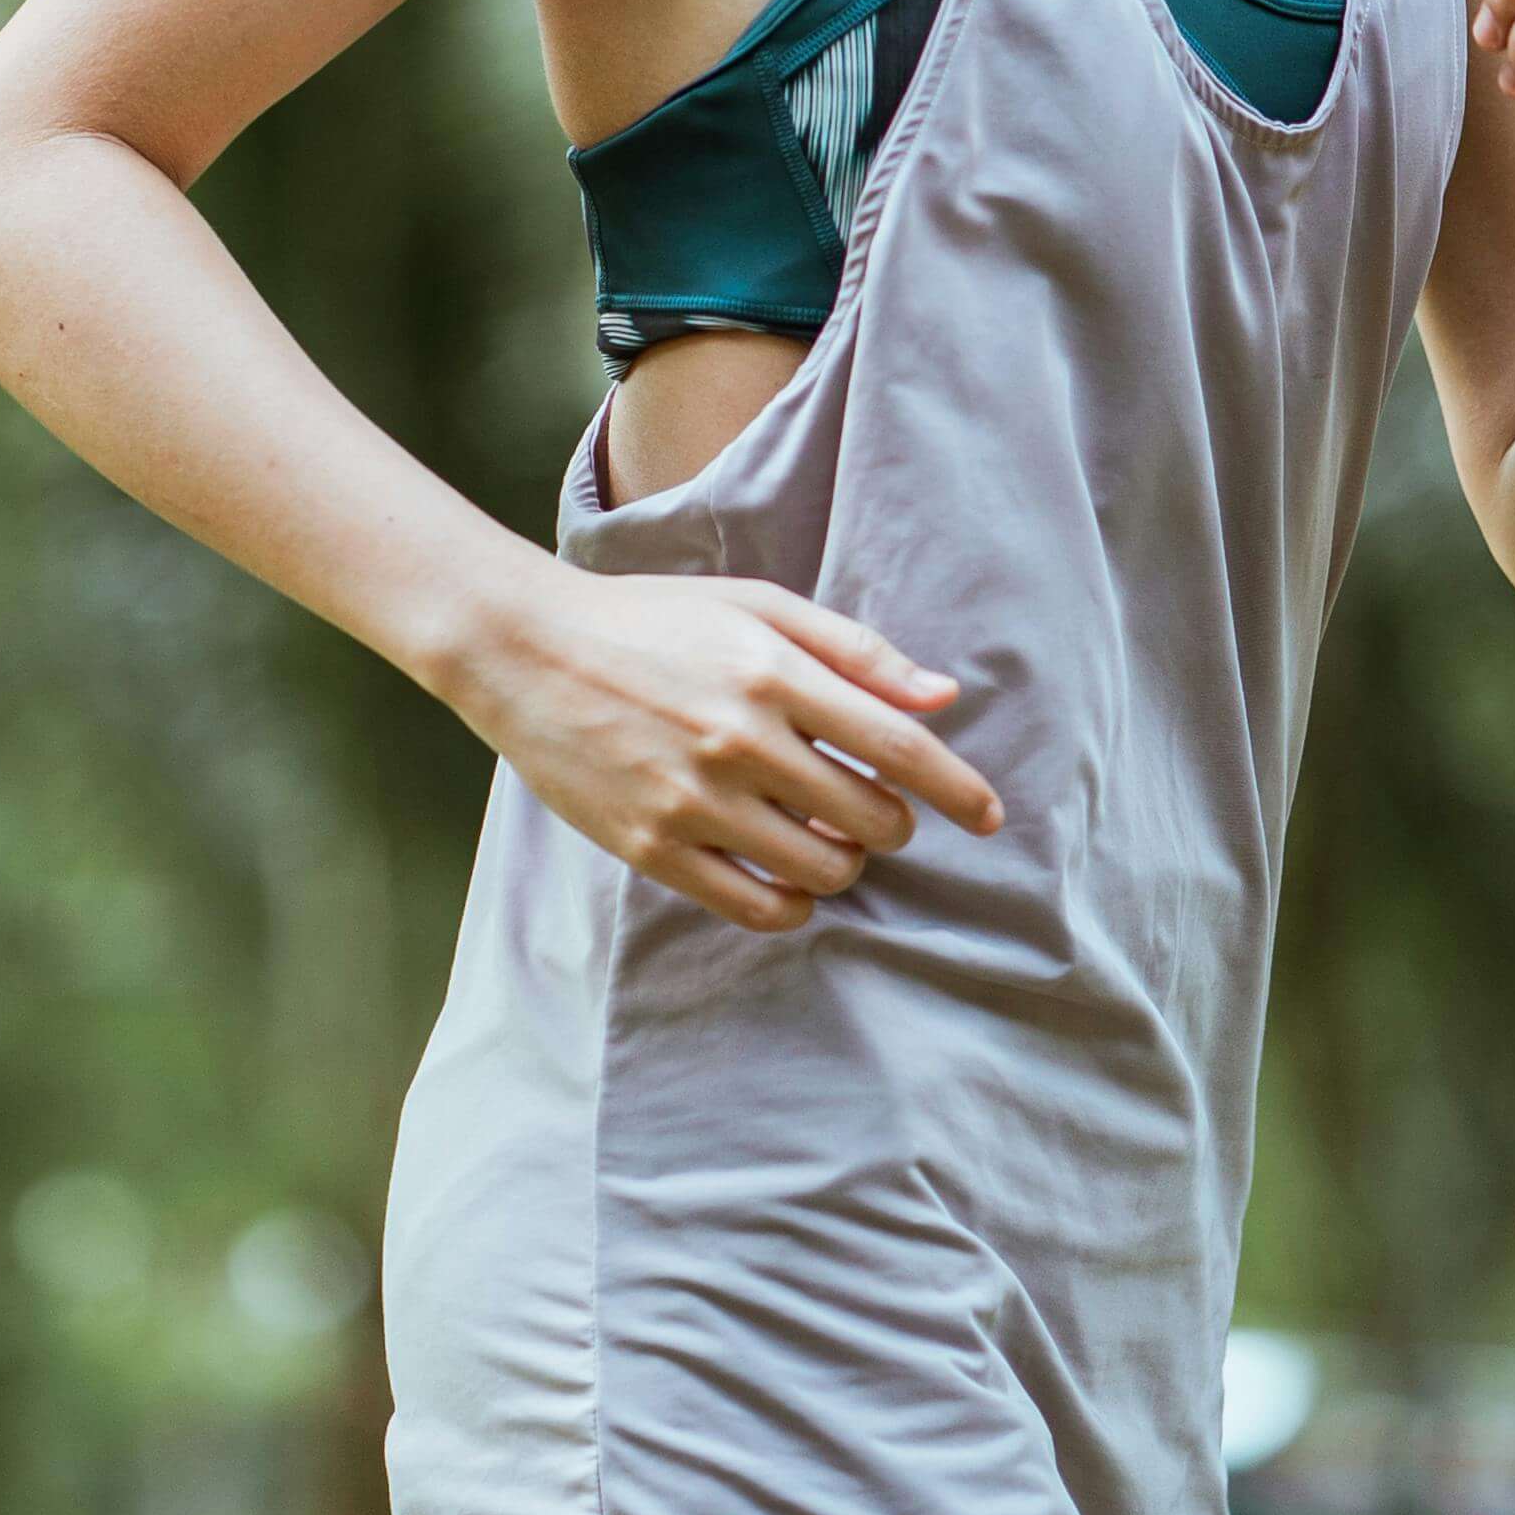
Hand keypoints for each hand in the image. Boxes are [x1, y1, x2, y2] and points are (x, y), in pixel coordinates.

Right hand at [446, 566, 1004, 931]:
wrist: (524, 649)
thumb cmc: (651, 620)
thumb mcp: (755, 606)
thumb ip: (854, 651)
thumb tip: (943, 699)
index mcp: (772, 672)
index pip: (900, 748)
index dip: (959, 790)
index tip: (990, 816)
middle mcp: (739, 739)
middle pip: (870, 818)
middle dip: (893, 824)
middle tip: (874, 812)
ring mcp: (693, 799)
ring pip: (822, 871)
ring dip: (845, 864)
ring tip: (825, 840)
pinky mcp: (652, 847)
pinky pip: (757, 907)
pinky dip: (793, 904)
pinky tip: (786, 877)